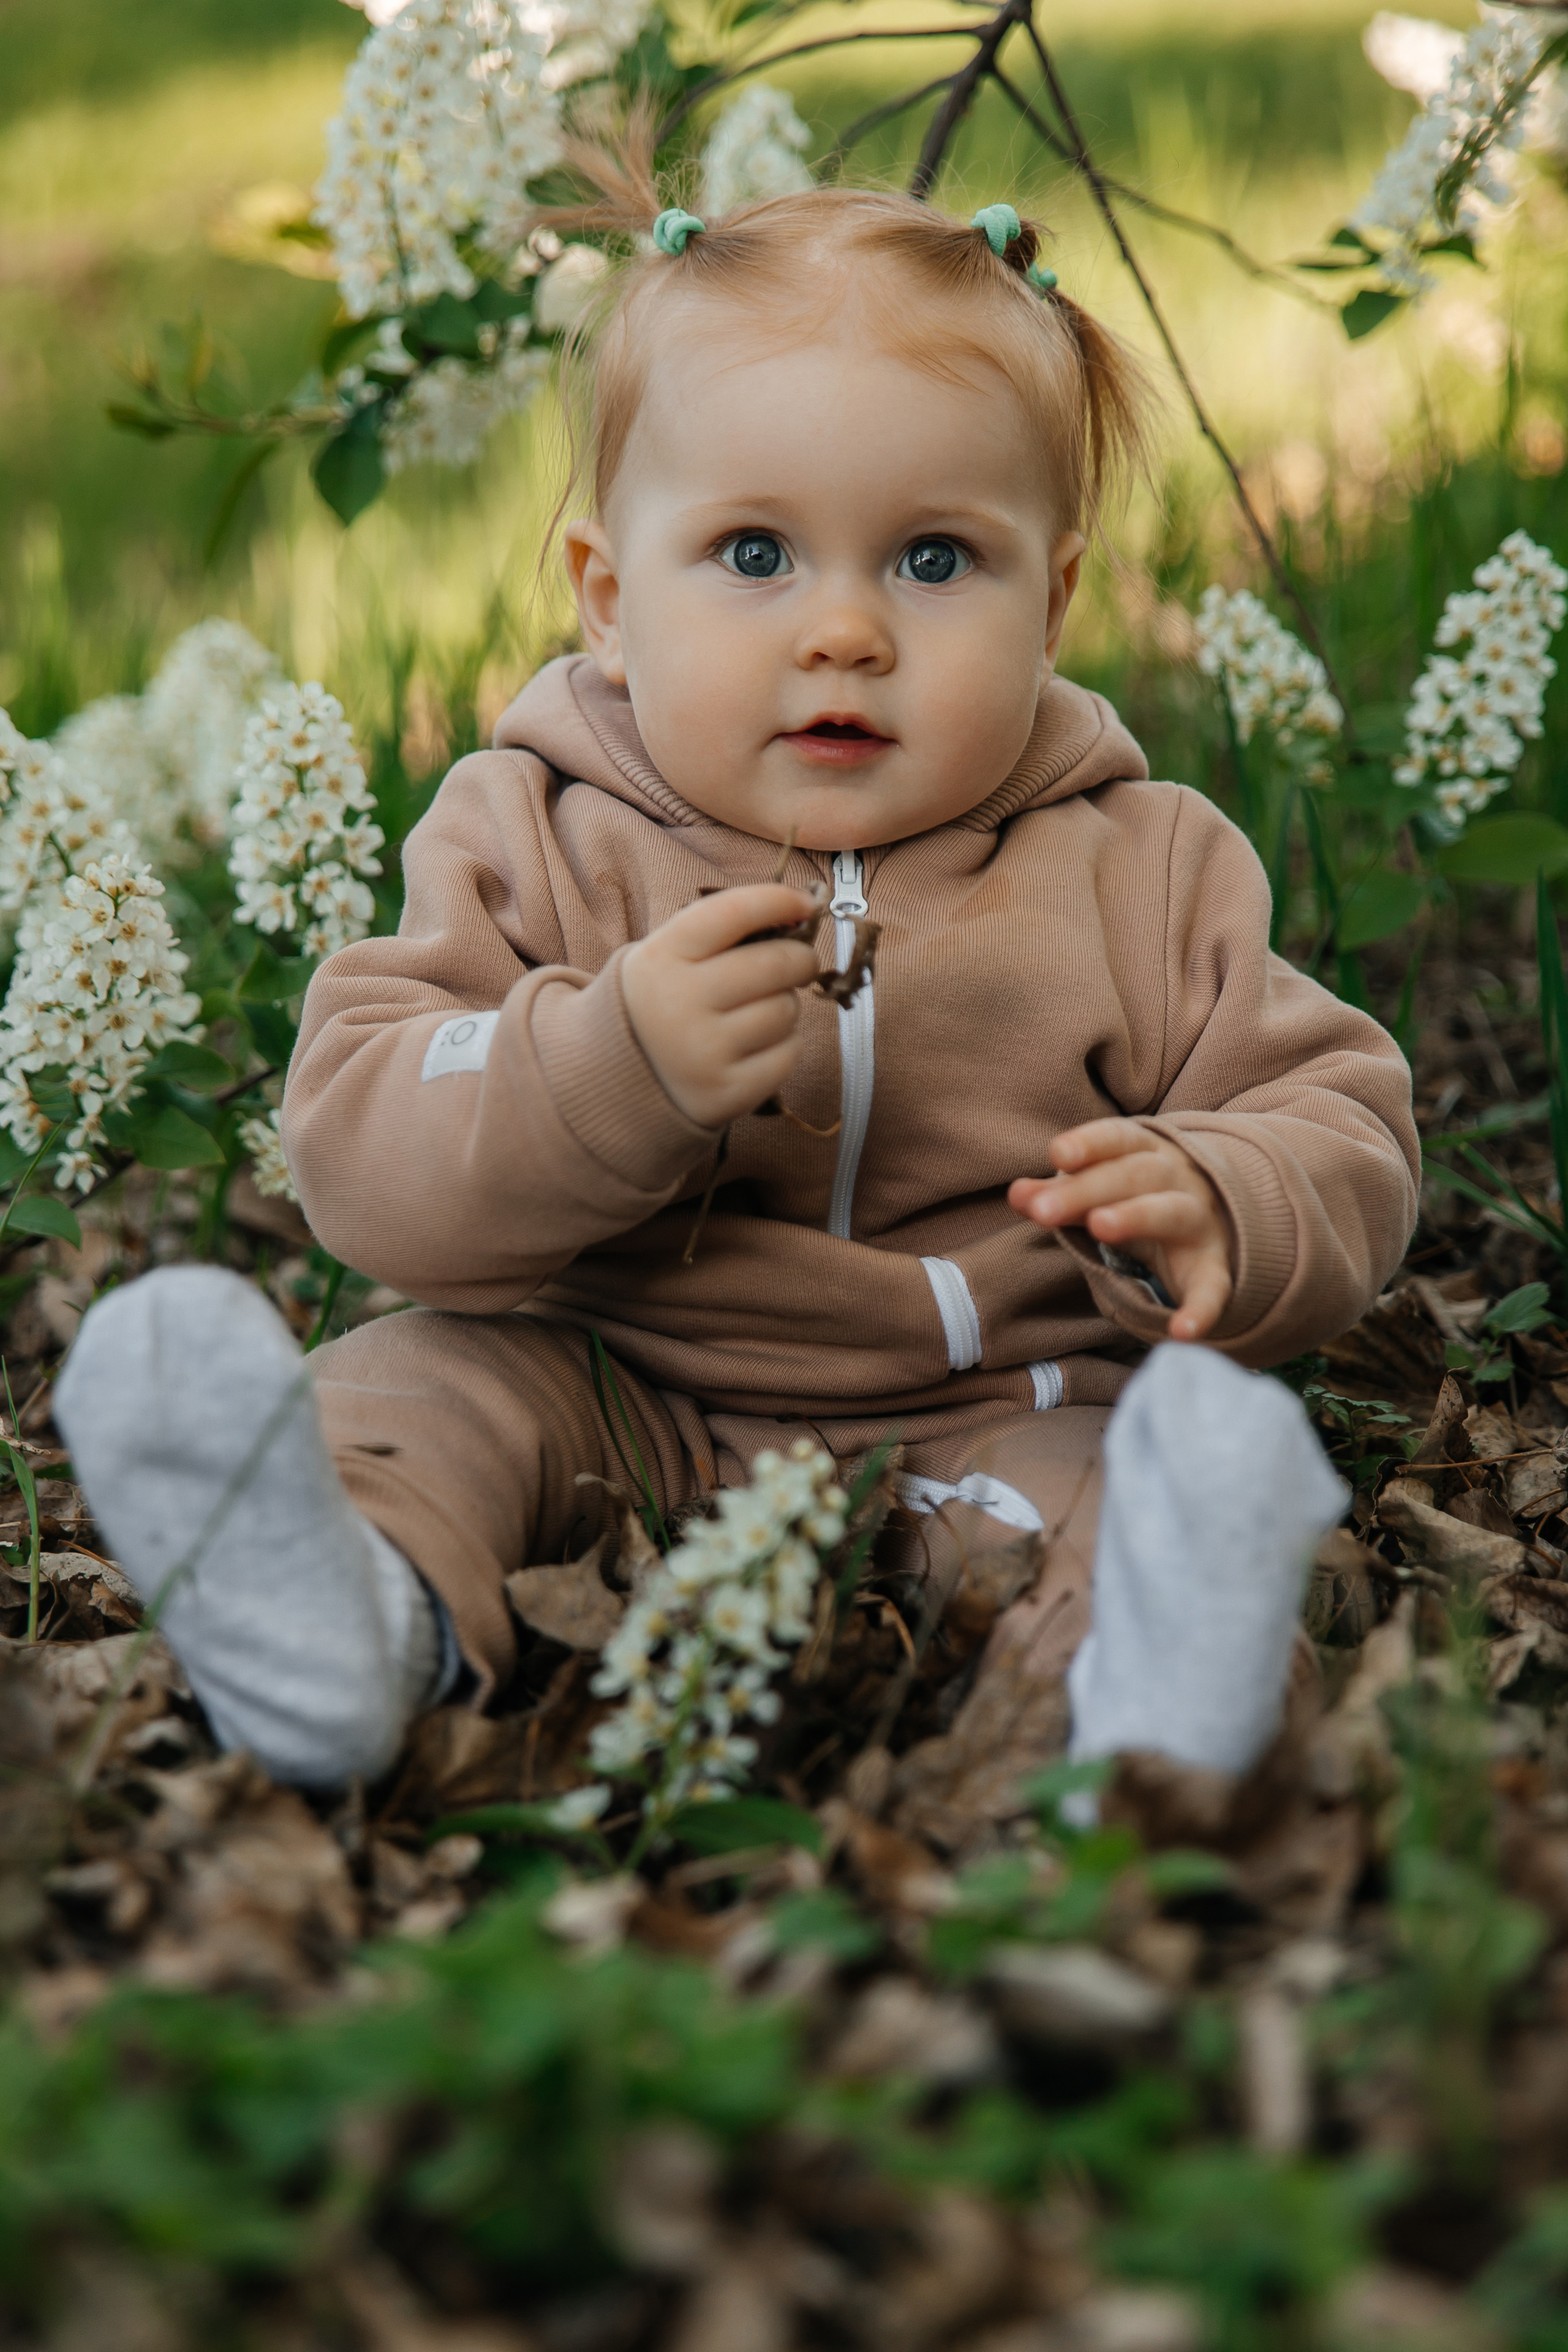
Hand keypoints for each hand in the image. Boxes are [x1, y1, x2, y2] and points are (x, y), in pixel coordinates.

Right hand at [622, 884, 819, 1128]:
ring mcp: (702, 1052)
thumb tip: (801, 911)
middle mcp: (678, 1003)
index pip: (733, 913)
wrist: (625, 1074)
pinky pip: (789, 1052)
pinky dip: (784, 1044)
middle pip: (774, 964)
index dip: (778, 901)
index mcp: (662, 956)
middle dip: (801, 958)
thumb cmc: (668, 998)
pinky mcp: (727, 1091)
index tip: (804, 904)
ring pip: (786, 1010)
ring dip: (785, 1004)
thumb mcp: (672, 953)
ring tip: (757, 1010)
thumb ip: (726, 929)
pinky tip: (755, 1044)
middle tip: (800, 961)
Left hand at [1008, 1117, 1232, 1341]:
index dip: (1089, 1143)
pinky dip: (1201, 1309)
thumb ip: (1056, 1193)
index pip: (1117, 1138)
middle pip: (1135, 1175)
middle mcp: (1178, 1179)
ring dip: (1137, 1216)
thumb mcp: (1097, 1192)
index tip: (1058, 1154)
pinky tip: (1181, 1332)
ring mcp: (1200, 1222)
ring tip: (1099, 1226)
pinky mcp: (1213, 1268)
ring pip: (1173, 1213)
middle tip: (1044, 1211)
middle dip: (1088, 1190)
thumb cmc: (1138, 1199)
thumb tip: (1016, 1194)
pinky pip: (1213, 1287)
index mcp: (1146, 1152)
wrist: (1215, 1222)